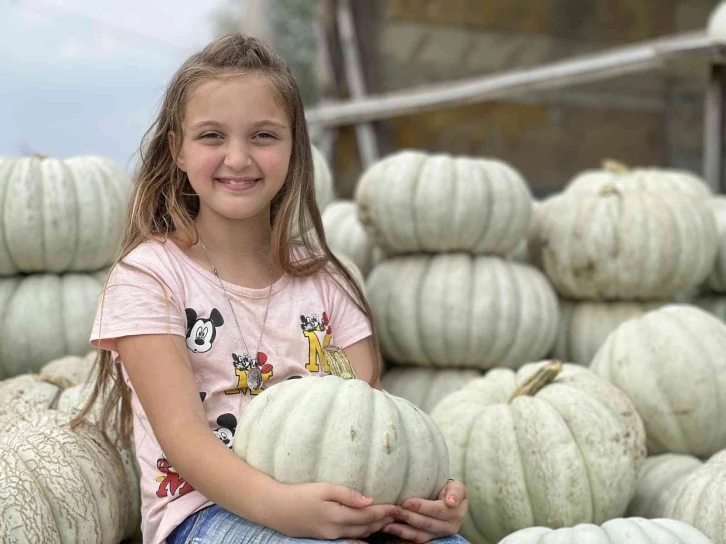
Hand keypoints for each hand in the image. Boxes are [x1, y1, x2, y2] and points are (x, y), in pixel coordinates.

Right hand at [270, 482, 397, 539]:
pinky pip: (349, 537)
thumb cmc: (299, 494)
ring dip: (374, 528)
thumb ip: (348, 494)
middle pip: (366, 528)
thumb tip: (370, 500)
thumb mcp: (324, 488)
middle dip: (383, 521)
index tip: (397, 506)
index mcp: (337, 517)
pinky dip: (361, 532)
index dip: (384, 512)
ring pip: (359, 535)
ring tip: (386, 519)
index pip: (368, 516)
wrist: (275, 508)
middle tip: (397, 513)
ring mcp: (330, 537)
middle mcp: (336, 531)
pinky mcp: (325, 537)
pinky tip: (366, 527)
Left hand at [382, 479, 467, 542]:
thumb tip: (452, 502)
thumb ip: (455, 492)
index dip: (421, 507)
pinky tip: (389, 528)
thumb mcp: (456, 487)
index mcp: (456, 512)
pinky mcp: (431, 538)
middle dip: (408, 516)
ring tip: (387, 523)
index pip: (437, 510)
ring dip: (402, 529)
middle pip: (426, 523)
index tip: (406, 502)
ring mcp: (440, 534)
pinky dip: (402, 534)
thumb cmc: (450, 490)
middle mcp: (450, 526)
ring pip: (420, 534)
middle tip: (392, 509)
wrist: (451, 500)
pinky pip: (416, 538)